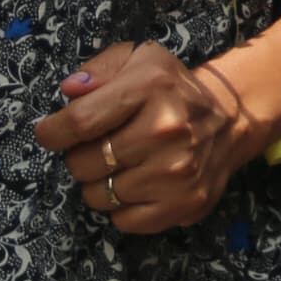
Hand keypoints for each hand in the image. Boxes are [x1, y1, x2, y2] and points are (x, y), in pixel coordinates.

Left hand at [33, 41, 263, 234]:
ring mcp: (177, 171)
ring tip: (116, 167)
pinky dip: (119, 207)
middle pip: (84, 163)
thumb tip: (69, 91)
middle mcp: (165, 130)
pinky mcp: (184, 203)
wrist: (230, 120)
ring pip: (99, 196)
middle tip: (95, 148)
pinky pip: (124, 220)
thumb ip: (98, 70)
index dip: (53, 132)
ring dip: (98, 183)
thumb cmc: (171, 89)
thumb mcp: (138, 60)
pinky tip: (134, 185)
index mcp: (151, 87)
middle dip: (78, 157)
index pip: (80, 121)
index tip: (50, 133)